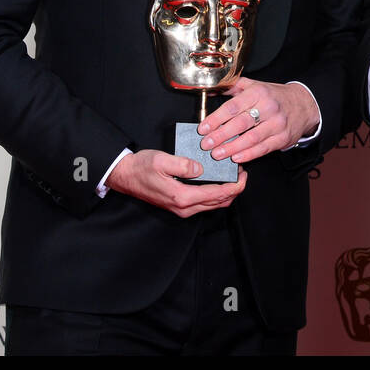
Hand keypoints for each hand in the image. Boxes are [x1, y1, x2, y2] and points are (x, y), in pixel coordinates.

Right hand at [105, 149, 246, 217]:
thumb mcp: (161, 160)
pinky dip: (216, 195)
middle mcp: (183, 207)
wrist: (125, 176)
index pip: (217, 194)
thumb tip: (200, 168)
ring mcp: (181, 209)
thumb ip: (182, 164)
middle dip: (235, 190)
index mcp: (182, 197)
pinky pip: (204, 203)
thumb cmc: (141, 168)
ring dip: (226, 193)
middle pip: (219, 203)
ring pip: (213, 205)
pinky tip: (218, 182)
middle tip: (242, 174)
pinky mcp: (179, 206)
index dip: (235, 186)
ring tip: (233, 177)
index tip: (244, 175)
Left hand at [197, 78, 318, 164]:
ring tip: (218, 154)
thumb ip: (233, 88)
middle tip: (206, 144)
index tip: (203, 128)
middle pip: (240, 123)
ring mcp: (277, 124)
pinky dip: (249, 154)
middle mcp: (268, 107)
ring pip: (251, 138)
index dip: (216, 119)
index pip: (233, 107)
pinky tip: (236, 158)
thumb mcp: (255, 86)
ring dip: (232, 148)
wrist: (304, 105)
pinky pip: (263, 148)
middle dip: (221, 135)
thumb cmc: (274, 96)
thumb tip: (211, 90)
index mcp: (258, 93)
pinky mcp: (283, 138)